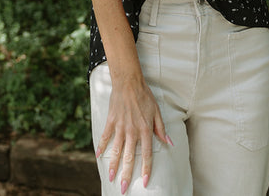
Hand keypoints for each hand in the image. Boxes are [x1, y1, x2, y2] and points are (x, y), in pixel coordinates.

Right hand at [96, 72, 173, 192]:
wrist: (129, 82)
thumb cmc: (145, 96)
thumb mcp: (157, 112)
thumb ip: (161, 129)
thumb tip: (169, 143)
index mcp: (145, 130)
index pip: (147, 154)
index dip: (146, 170)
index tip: (145, 182)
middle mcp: (132, 131)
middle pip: (130, 157)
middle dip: (127, 174)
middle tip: (123, 188)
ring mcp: (120, 127)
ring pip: (117, 150)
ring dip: (113, 165)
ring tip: (111, 177)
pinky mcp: (111, 121)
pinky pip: (105, 136)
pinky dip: (101, 146)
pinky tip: (99, 156)